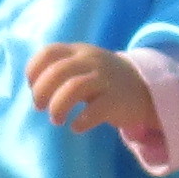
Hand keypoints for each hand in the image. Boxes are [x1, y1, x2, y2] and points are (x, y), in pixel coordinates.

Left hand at [28, 43, 152, 133]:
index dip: (34, 70)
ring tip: (56, 119)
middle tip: (40, 107)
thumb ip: (61, 69)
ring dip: (57, 106)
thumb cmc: (104, 79)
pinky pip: (94, 110)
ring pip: (73, 88)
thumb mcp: (84, 64)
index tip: (32, 87)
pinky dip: (80, 121)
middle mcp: (91, 61)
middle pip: (57, 71)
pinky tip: (76, 126)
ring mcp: (105, 79)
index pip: (49, 53)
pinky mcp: (116, 100)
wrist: (146, 87)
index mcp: (79, 51)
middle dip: (41, 92)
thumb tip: (35, 90)